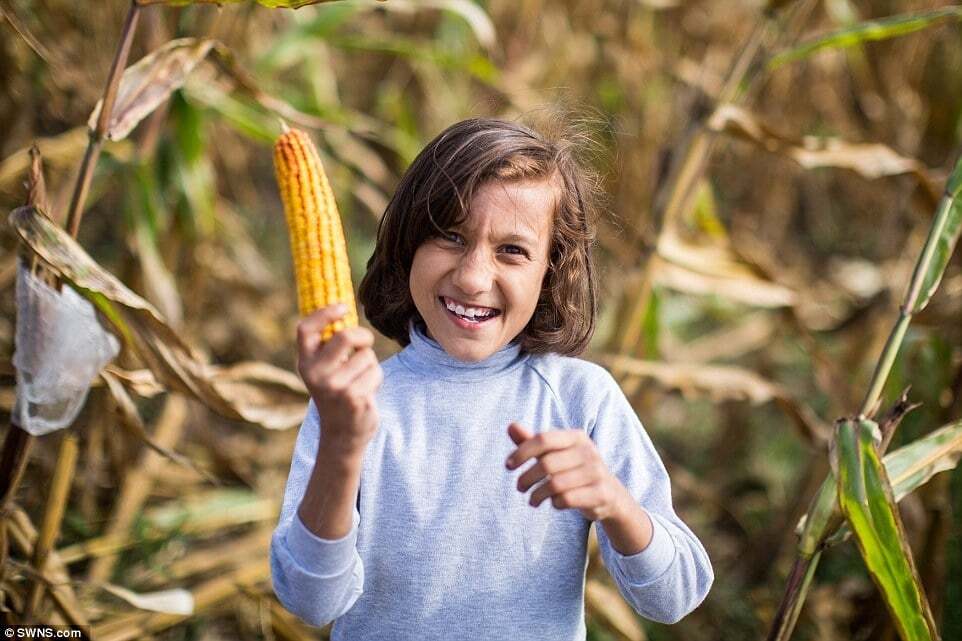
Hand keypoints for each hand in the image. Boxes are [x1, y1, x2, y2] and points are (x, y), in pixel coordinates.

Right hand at [296, 304, 382, 456]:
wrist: (341, 435)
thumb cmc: (337, 394)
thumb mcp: (324, 371)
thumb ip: (329, 347)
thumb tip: (345, 311)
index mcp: (305, 364)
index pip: (305, 329)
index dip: (324, 313)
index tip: (343, 307)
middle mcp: (316, 375)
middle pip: (346, 336)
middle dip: (363, 336)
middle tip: (365, 342)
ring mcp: (335, 387)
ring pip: (367, 356)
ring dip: (370, 364)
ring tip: (361, 380)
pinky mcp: (355, 397)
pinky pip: (376, 372)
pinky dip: (376, 379)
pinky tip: (366, 393)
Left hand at [505, 422, 627, 520]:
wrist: (610, 495)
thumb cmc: (574, 470)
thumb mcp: (555, 454)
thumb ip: (533, 442)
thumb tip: (510, 426)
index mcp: (576, 437)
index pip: (543, 439)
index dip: (522, 452)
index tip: (508, 466)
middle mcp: (588, 451)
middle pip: (546, 463)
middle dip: (526, 478)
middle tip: (519, 487)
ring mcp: (596, 472)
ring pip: (555, 484)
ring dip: (537, 494)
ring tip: (532, 500)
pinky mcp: (600, 493)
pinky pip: (567, 499)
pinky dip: (555, 503)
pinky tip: (553, 503)